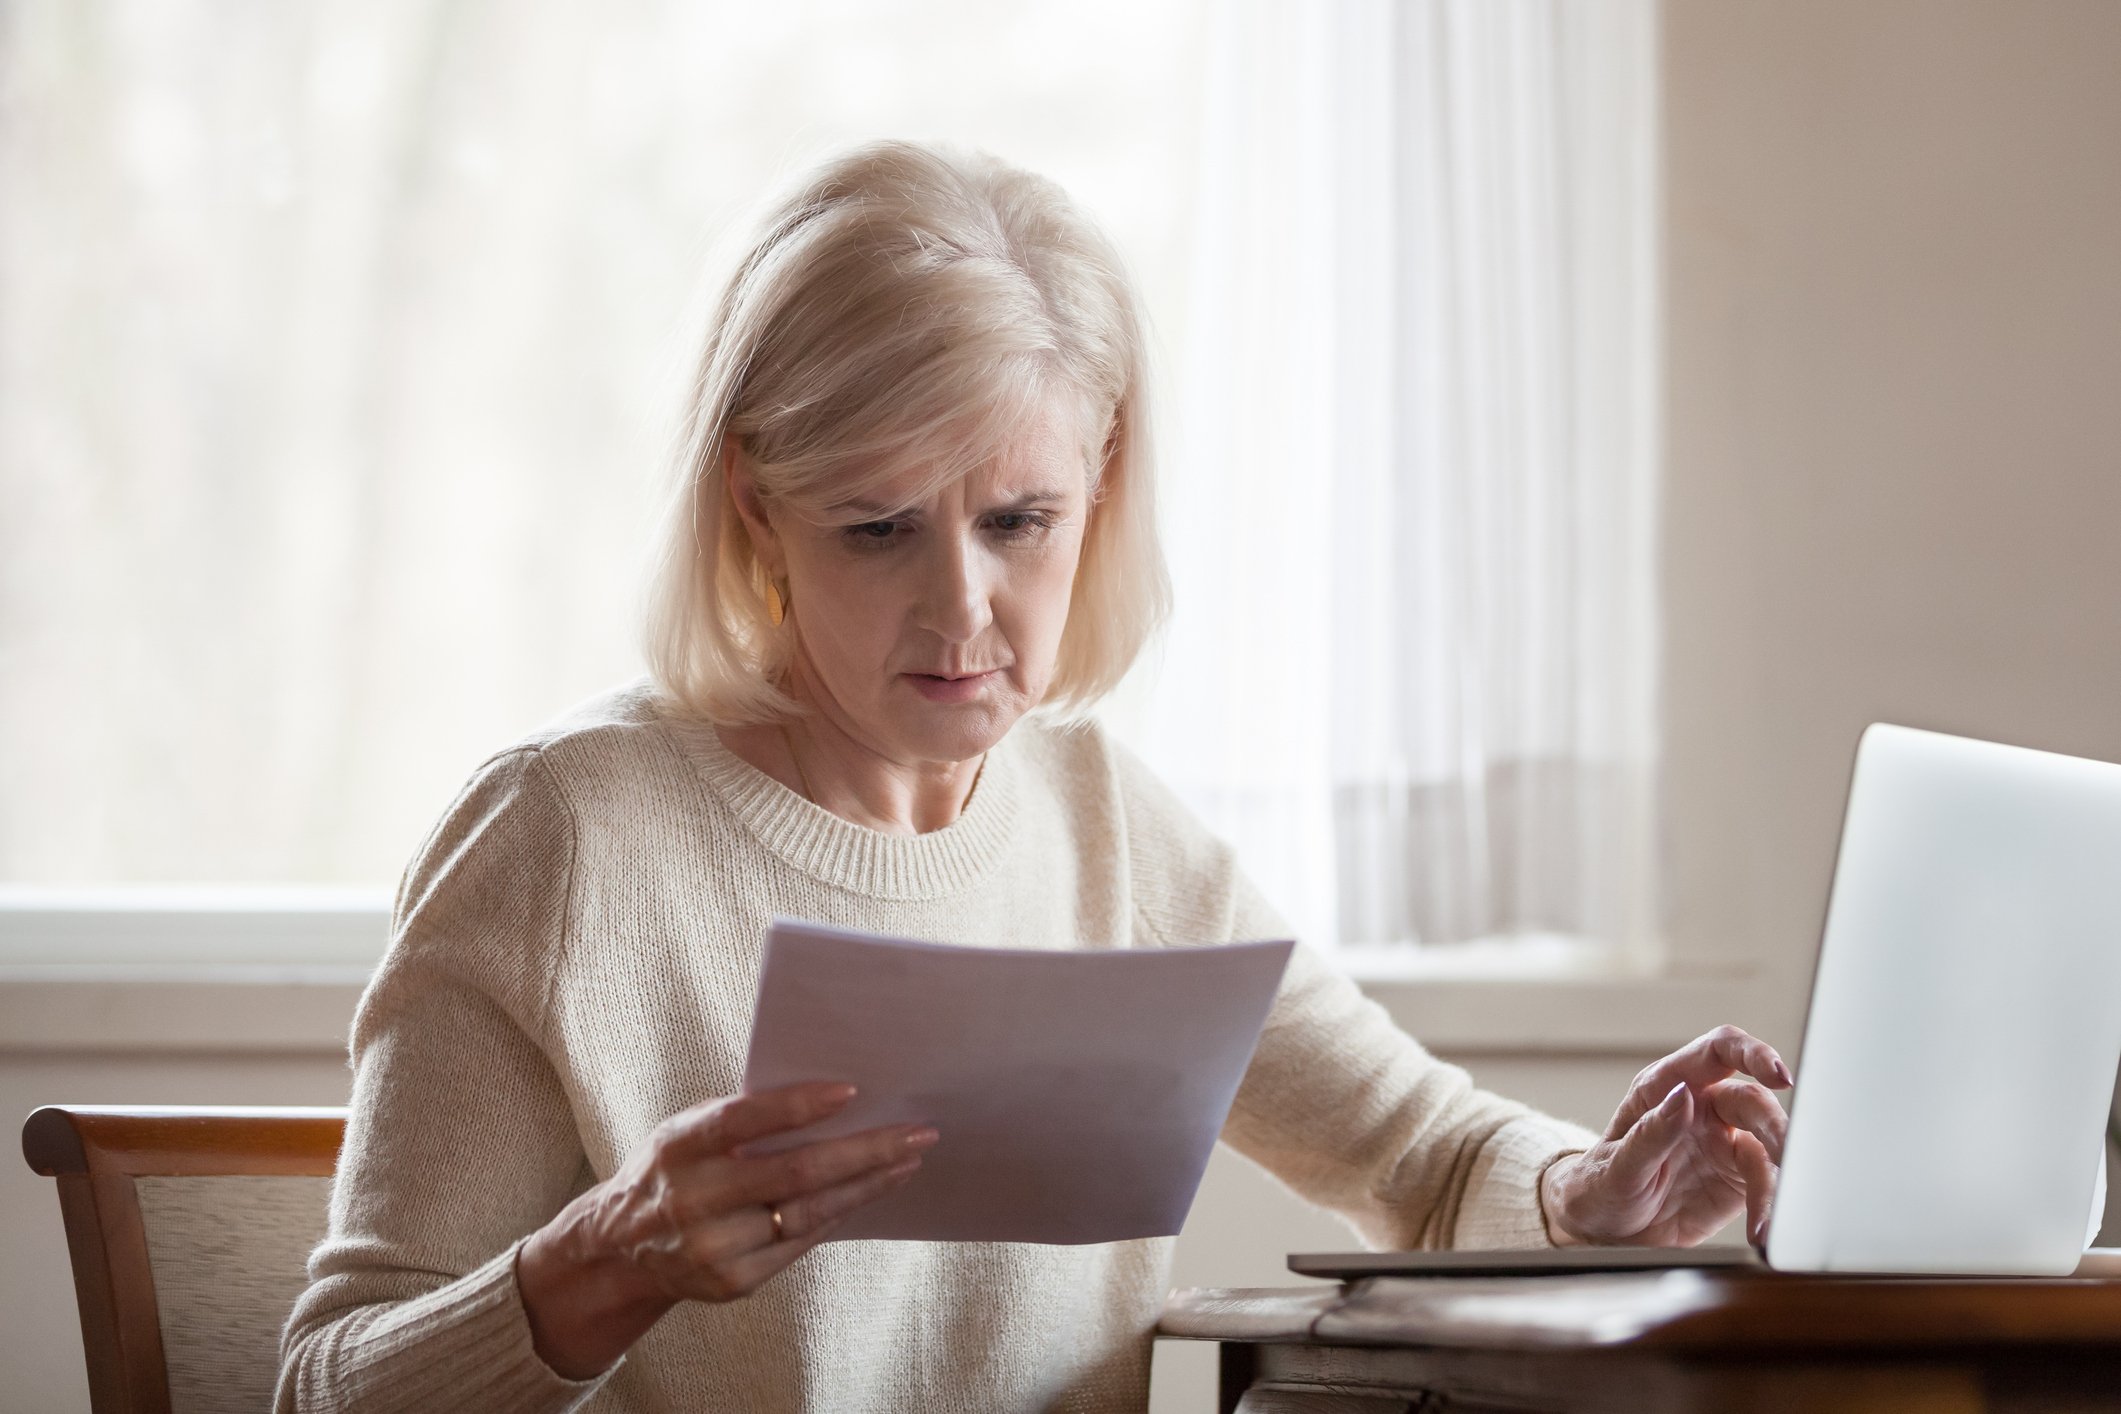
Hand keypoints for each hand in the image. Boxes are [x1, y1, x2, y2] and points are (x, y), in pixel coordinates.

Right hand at [517, 1082, 935, 1378]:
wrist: (622, 1249)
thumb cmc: (671, 1171)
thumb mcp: (684, 1133)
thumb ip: (739, 1119)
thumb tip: (830, 1098)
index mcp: (679, 1147)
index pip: (742, 1120)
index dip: (797, 1106)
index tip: (852, 1091)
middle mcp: (694, 1198)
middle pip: (794, 1172)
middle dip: (866, 1151)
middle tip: (917, 1133)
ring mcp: (715, 1246)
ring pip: (809, 1212)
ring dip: (867, 1185)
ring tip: (907, 1161)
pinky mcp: (735, 1281)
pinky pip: (802, 1242)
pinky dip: (838, 1213)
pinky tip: (869, 1192)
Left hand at [1541, 1025, 1788, 1249]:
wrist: (1604, 1228)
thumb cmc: (1601, 1185)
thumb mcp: (1618, 1165)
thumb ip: (1651, 1132)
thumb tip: (1683, 1096)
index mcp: (1666, 1087)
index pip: (1717, 1051)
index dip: (1751, 1053)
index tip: (1777, 1073)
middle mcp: (1702, 1108)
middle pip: (1753, 1100)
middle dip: (1774, 1124)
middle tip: (1784, 1154)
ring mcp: (1723, 1141)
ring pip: (1768, 1140)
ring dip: (1780, 1171)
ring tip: (1772, 1211)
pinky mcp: (1738, 1177)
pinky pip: (1766, 1181)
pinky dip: (1770, 1204)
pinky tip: (1762, 1229)